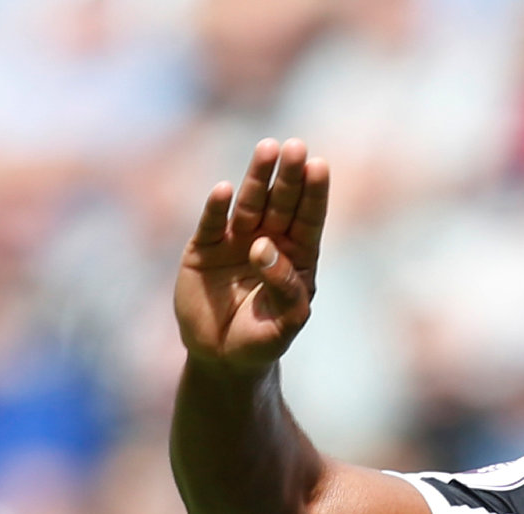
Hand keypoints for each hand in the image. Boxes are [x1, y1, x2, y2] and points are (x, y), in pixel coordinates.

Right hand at [175, 139, 330, 375]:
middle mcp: (268, 240)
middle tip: (295, 146)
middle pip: (281, 202)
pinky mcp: (204, 248)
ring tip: (267, 150)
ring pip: (249, 204)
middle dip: (288, 176)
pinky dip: (216, 207)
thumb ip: (285, 288)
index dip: (313, 193)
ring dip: (257, 178)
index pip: (308, 219)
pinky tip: (224, 190)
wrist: (223, 357)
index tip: (319, 165)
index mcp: (297, 256)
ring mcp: (236, 241)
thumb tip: (263, 247)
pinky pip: (212, 223)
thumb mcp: (286, 322)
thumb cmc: (263, 340)